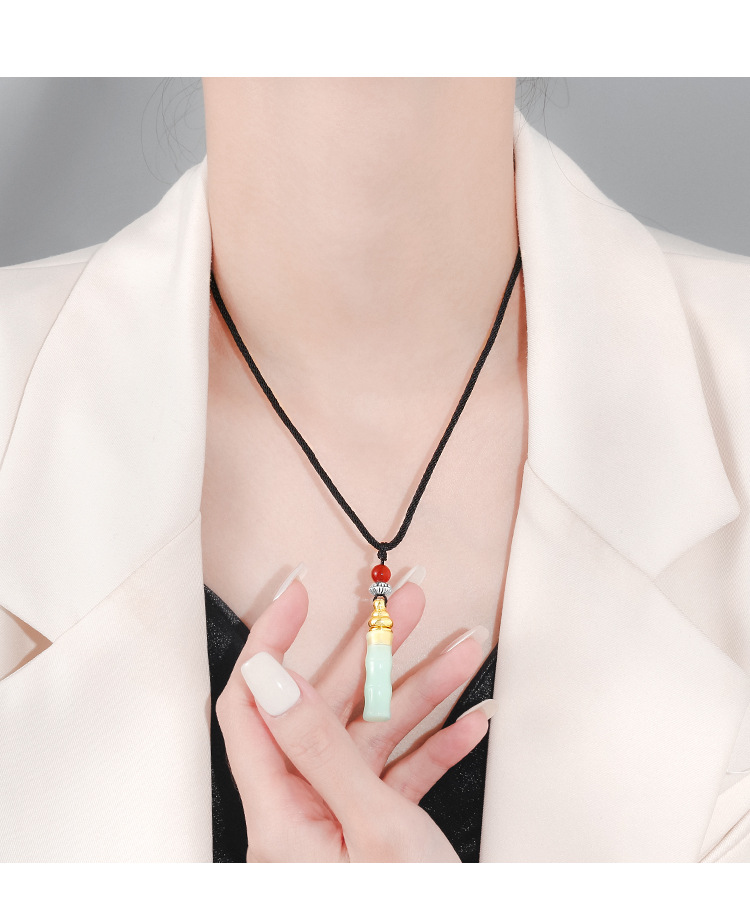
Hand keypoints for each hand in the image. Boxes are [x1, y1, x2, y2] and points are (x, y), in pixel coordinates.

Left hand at [216, 568, 490, 861]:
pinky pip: (401, 775)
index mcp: (278, 815)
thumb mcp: (372, 829)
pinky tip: (471, 721)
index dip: (271, 640)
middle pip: (327, 709)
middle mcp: (301, 815)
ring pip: (374, 737)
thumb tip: (268, 676)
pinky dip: (436, 747)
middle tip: (407, 602)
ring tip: (463, 647)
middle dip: (375, 651)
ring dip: (421, 692)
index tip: (301, 593)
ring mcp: (342, 824)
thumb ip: (319, 747)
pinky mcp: (377, 836)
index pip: (251, 705)